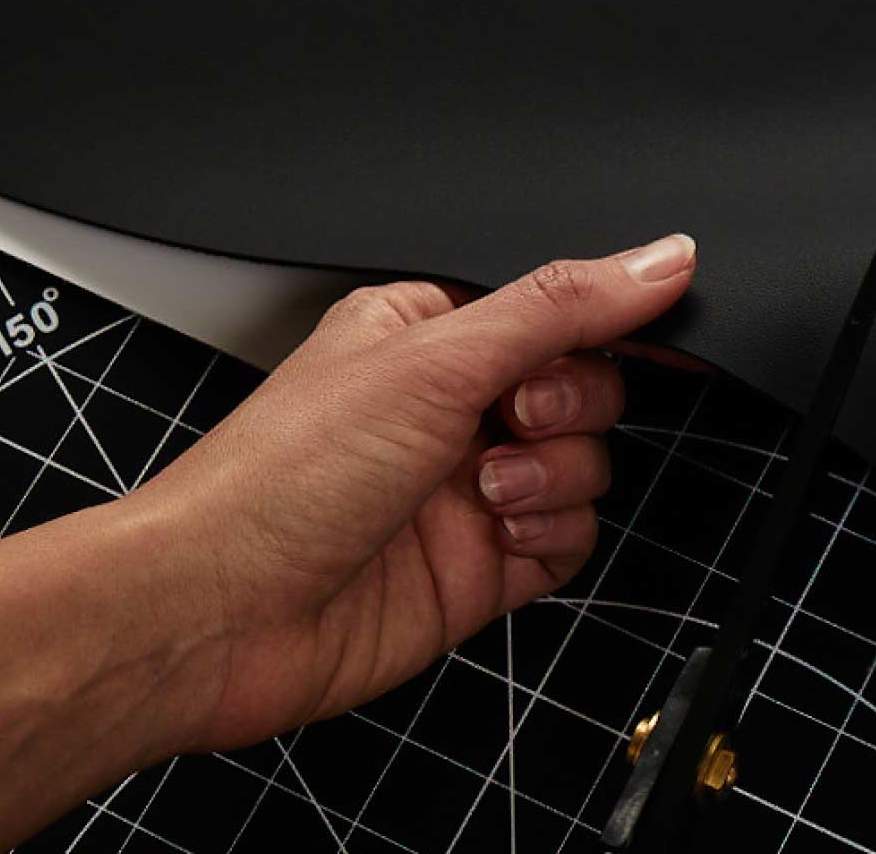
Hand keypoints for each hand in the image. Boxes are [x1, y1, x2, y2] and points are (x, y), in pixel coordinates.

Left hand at [130, 234, 697, 750]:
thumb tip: (657, 260)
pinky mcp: (478, 567)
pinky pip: (570, 540)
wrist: (219, 615)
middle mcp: (447, 408)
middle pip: (584, 387)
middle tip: (513, 419)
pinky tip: (499, 537)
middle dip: (568, 406)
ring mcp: (464, 491)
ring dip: (555, 476)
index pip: (552, 307)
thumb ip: (557, 307)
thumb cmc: (277, 480)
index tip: (655, 331)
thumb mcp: (433, 361)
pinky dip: (552, 536)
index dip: (604, 321)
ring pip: (585, 465)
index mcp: (426, 333)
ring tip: (488, 491)